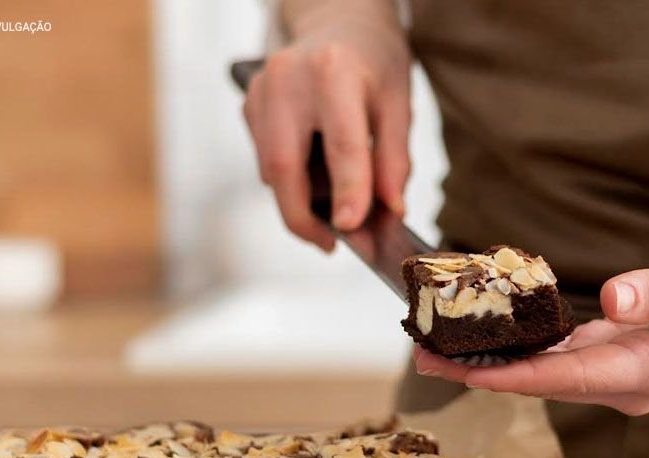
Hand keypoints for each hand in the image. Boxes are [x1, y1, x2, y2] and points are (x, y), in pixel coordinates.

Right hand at [243, 1, 410, 249]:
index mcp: (335, 73)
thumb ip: (395, 160)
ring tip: (331, 208)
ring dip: (298, 200)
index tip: (351, 228)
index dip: (347, 192)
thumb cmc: (373, 62)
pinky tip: (314, 176)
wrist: (339, 22)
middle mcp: (288, 79)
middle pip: (284, 166)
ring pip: (269, 169)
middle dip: (302, 217)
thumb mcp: (398, 104)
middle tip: (328, 244)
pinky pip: (265, 159)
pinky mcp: (249, 104)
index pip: (342, 145)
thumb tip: (390, 209)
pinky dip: (290, 180)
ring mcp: (262, 91)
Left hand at [414, 241, 648, 415]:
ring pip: (548, 375)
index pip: (572, 377)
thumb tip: (613, 300)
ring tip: (436, 350)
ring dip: (495, 365)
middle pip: (547, 383)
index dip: (517, 376)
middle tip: (423, 359)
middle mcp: (632, 384)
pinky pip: (560, 361)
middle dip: (485, 374)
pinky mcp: (615, 361)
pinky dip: (521, 352)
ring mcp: (622, 377)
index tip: (467, 371)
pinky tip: (484, 339)